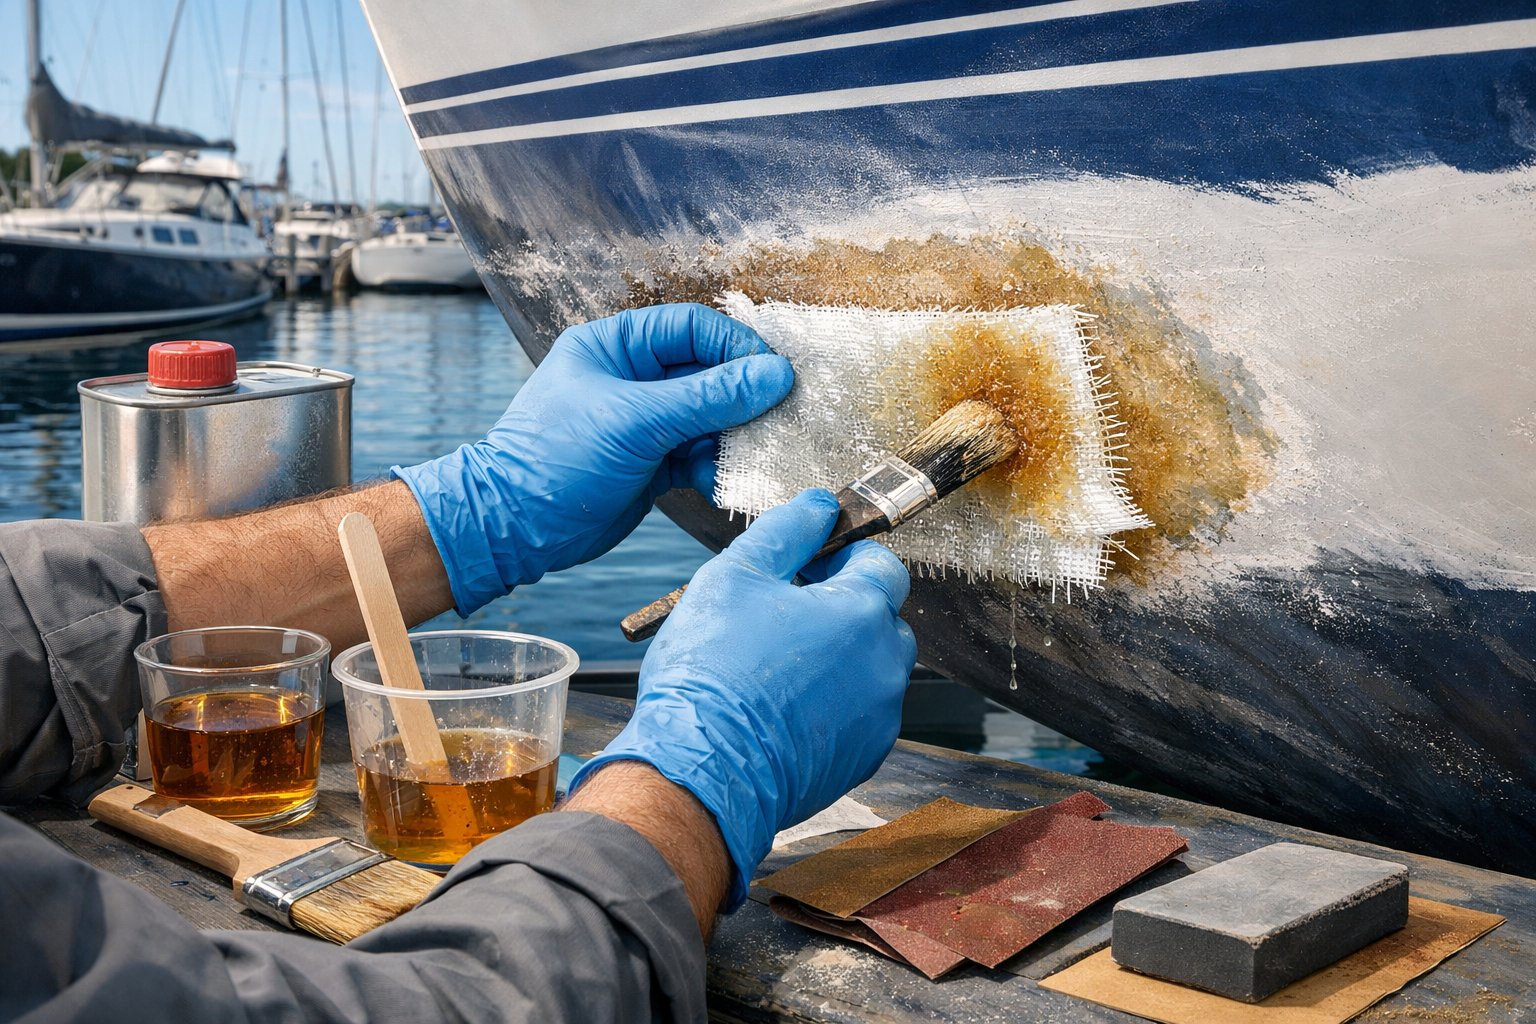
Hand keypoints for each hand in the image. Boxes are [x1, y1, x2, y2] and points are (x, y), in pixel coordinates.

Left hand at [393, 304, 793, 613]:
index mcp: (616, 345)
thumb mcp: (636, 421)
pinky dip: (715, 467)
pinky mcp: (652, 462)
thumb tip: (773, 375)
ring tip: (751, 454)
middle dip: (742, 396)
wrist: (514, 529)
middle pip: (708, 372)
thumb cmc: (554, 461)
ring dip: (733, 437)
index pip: (692, 328)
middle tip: (777, 416)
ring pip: (709, 417)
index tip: (773, 375)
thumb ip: (708, 398)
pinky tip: (722, 483)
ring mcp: (643, 422)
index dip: (736, 347)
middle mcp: (632, 377)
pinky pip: (698, 454)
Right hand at [569, 489, 917, 908]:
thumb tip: (818, 505)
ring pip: (872, 668)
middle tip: (784, 618)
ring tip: (778, 667)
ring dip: (839, 658)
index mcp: (861, 612)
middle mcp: (884, 664)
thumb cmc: (713, 674)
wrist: (702, 771)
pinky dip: (832, 704)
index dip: (844, 558)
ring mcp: (878, 716)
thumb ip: (787, 530)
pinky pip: (860, 714)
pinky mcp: (863, 757)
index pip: (882, 564)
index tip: (807, 570)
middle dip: (843, 609)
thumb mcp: (735, 575)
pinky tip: (783, 707)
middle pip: (881, 617)